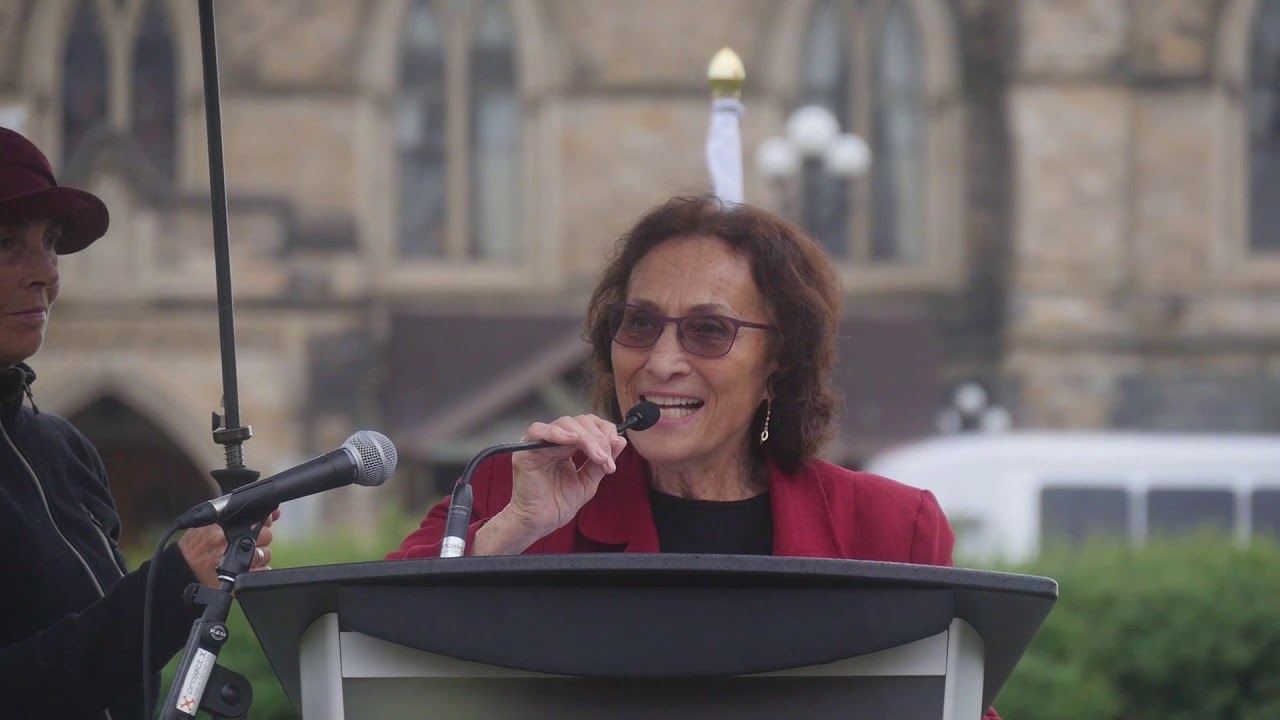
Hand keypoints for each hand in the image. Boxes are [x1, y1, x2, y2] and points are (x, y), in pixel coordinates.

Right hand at [177, 509, 279, 587]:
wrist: (181, 570)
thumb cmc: (195, 546)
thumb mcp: (210, 523)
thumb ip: (234, 515)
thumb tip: (272, 513)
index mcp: (222, 527)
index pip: (258, 519)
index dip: (264, 521)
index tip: (263, 523)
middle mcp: (230, 542)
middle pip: (266, 536)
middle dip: (261, 538)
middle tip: (248, 542)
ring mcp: (235, 561)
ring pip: (266, 554)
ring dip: (260, 555)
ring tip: (244, 556)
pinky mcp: (238, 578)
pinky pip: (261, 571)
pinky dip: (258, 569)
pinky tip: (246, 568)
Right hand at [488, 414, 626, 549]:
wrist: (540, 522)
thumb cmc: (558, 504)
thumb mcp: (588, 481)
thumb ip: (602, 460)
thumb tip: (621, 440)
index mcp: (567, 446)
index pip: (588, 424)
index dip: (604, 429)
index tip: (615, 443)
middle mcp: (554, 441)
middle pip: (579, 422)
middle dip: (598, 437)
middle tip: (606, 458)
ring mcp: (540, 444)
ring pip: (564, 423)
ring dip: (586, 437)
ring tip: (597, 456)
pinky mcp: (526, 451)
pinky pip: (538, 431)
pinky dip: (557, 433)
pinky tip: (571, 441)